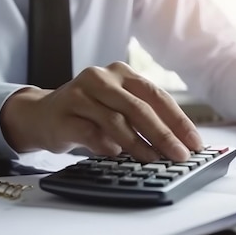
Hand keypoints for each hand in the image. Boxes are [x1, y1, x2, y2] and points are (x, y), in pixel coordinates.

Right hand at [0, 62, 202, 161]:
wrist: (41, 114)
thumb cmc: (87, 114)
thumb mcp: (117, 108)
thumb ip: (142, 119)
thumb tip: (179, 145)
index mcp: (121, 73)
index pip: (157, 96)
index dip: (179, 121)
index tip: (194, 144)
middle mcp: (101, 78)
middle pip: (139, 107)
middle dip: (163, 134)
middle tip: (179, 156)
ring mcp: (80, 93)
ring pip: (116, 120)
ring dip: (138, 144)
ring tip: (153, 161)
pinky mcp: (63, 113)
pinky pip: (90, 132)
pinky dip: (106, 146)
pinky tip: (117, 156)